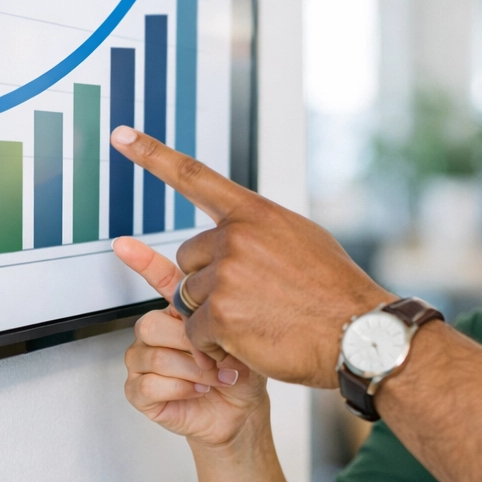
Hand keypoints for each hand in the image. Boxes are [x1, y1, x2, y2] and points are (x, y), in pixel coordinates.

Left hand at [109, 126, 388, 387]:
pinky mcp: (220, 315)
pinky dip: (217, 344)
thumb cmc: (336, 293)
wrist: (359, 334)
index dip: (153, 155)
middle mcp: (237, 238)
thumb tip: (233, 230)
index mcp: (256, 214)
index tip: (123, 137)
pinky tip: (253, 340)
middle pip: (188, 259)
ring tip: (261, 320)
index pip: (194, 177)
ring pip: (189, 297)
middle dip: (209, 282)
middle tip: (254, 299)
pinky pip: (195, 330)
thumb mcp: (304, 239)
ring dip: (215, 315)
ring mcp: (227, 275)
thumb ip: (262, 230)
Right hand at [112, 236, 267, 447]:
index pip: (158, 278)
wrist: (242, 411)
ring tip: (215, 377)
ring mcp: (145, 360)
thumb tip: (206, 318)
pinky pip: (148, 383)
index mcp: (182, 312)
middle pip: (151, 323)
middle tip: (218, 359)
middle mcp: (158, 331)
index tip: (123, 244)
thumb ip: (223, 321)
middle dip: (190, 344)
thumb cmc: (243, 373)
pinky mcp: (140, 390)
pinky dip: (180, 388)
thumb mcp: (243, 339)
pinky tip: (197, 389)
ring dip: (191, 369)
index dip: (140, 261)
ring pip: (153, 354)